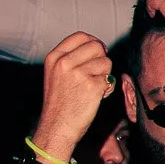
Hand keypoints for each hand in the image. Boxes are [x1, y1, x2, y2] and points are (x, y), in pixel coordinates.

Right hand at [33, 31, 114, 160]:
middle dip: (101, 59)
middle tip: (96, 74)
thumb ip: (71, 58)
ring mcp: (78, 73)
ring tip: (93, 87)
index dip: (93, 42)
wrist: (57, 127)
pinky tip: (96, 97)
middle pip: (97, 46)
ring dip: (105, 75)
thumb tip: (97, 46)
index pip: (80, 36)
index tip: (97, 52)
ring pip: (106, 62)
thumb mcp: (56, 74)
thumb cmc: (60, 103)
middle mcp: (64, 62)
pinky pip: (110, 79)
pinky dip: (107, 88)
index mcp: (54, 57)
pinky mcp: (92, 86)